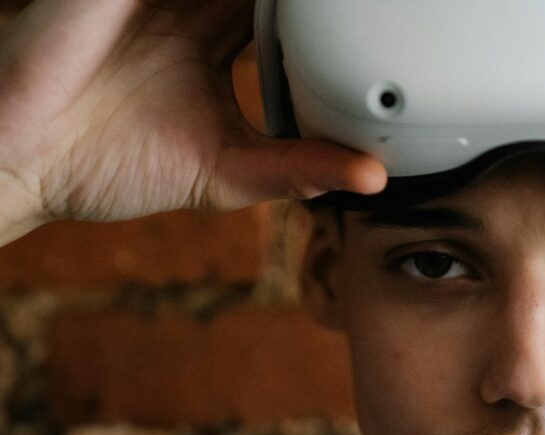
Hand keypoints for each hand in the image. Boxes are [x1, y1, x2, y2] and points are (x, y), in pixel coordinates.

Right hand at [0, 0, 385, 244]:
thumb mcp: (227, 171)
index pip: (285, 14)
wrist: (24, 164)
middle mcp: (188, 6)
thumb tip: (371, 176)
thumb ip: (297, 169)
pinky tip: (278, 0)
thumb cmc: (112, 165)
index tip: (379, 21)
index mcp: (213, 41)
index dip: (326, 17)